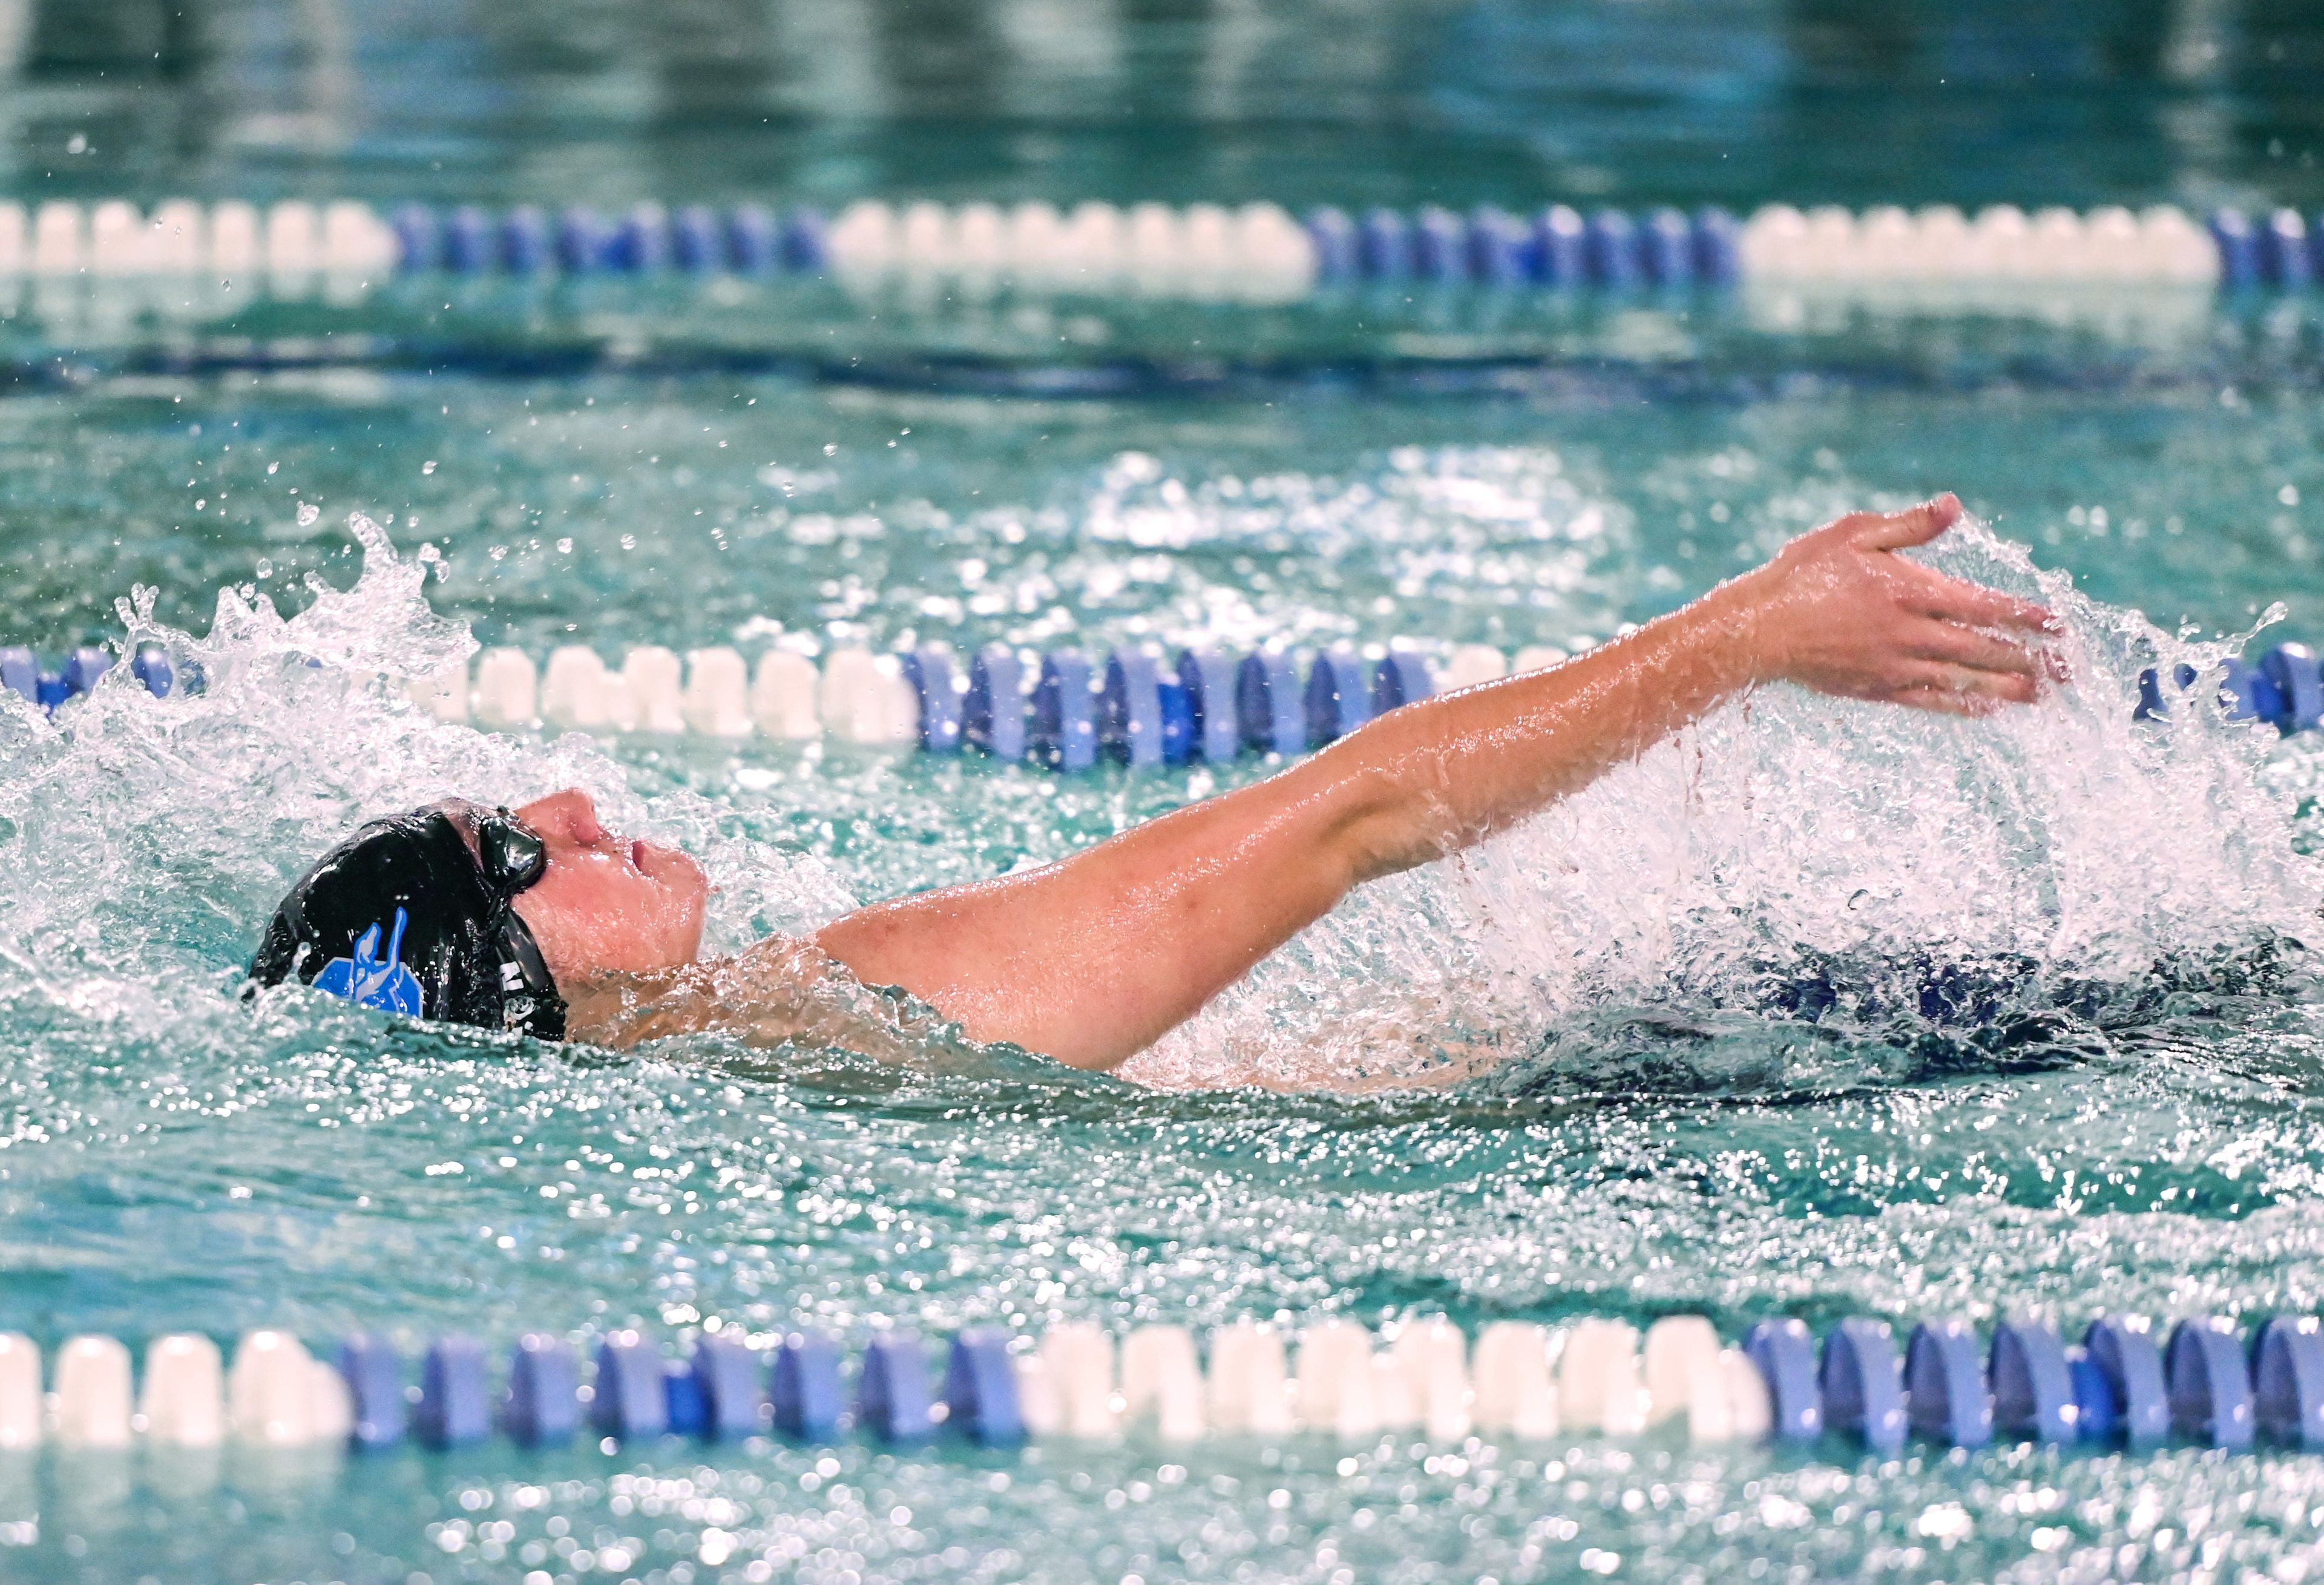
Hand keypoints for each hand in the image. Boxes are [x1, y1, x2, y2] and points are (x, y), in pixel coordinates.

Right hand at [1723, 494, 2057, 715]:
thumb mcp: (1854, 534)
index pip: (1983, 606)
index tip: (2056, 624)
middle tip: (2067, 669)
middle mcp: (1911, 633)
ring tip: (2041, 696)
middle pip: (1983, 649)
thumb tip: (1953, 505)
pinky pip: (1930, 701)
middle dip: (2029, 658)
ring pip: (1964, 680)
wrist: (1758, 630)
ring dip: (2007, 687)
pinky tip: (1986, 709)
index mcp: (1911, 591)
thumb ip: (1908, 526)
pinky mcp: (1877, 689)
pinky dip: (1962, 705)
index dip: (2024, 616)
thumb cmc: (1803, 574)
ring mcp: (1896, 666)